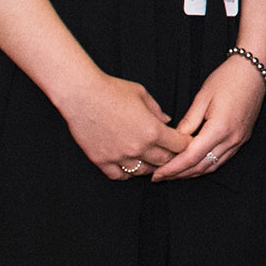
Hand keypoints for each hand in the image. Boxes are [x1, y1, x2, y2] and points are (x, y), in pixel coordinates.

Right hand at [56, 66, 184, 180]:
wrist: (81, 94)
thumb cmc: (111, 89)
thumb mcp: (141, 94)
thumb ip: (157, 110)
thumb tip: (167, 121)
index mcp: (152, 130)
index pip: (179, 145)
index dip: (185, 144)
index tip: (184, 143)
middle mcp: (138, 147)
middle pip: (165, 161)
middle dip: (172, 157)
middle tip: (171, 154)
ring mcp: (120, 156)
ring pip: (143, 172)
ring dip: (150, 166)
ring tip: (151, 160)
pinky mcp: (102, 161)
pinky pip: (120, 175)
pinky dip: (127, 172)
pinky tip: (130, 165)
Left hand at [145, 50, 265, 180]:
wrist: (253, 72)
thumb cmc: (227, 79)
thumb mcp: (202, 97)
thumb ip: (188, 122)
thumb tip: (175, 140)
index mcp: (219, 128)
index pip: (191, 157)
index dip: (173, 168)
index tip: (157, 174)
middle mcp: (231, 139)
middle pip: (201, 166)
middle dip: (180, 174)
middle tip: (160, 177)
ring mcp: (239, 141)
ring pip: (212, 166)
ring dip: (192, 173)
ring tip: (173, 174)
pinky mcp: (242, 139)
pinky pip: (221, 159)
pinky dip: (205, 165)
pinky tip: (193, 164)